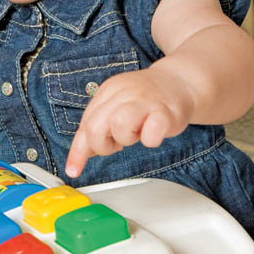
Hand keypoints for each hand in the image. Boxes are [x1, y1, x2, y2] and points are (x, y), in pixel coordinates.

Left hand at [65, 65, 195, 177]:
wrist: (179, 83)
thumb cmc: (146, 99)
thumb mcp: (116, 107)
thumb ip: (97, 129)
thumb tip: (77, 160)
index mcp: (108, 91)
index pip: (85, 123)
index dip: (78, 151)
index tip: (74, 170)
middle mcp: (123, 93)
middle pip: (95, 125)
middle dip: (102, 145)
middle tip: (117, 144)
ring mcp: (144, 101)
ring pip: (118, 124)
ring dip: (125, 139)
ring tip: (136, 134)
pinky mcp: (166, 112)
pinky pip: (151, 132)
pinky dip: (149, 140)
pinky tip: (152, 135)